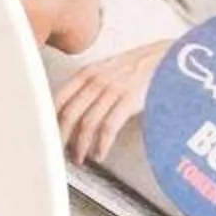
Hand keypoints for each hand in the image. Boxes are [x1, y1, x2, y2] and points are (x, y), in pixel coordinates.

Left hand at [52, 39, 170, 165]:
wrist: (167, 57)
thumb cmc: (140, 65)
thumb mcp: (108, 68)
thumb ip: (90, 85)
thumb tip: (75, 108)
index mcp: (88, 72)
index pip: (59, 98)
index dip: (50, 120)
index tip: (48, 134)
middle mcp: (96, 79)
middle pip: (70, 114)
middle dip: (61, 138)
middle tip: (58, 152)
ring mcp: (112, 89)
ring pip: (87, 124)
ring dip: (81, 146)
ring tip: (80, 158)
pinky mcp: (128, 100)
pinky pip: (108, 128)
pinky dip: (101, 145)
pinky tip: (99, 154)